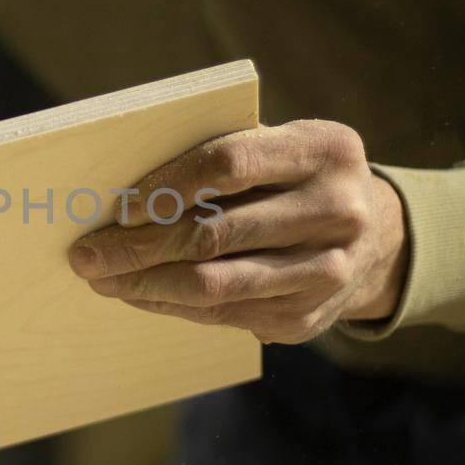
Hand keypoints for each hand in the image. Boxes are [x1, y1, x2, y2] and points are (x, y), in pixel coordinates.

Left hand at [66, 120, 407, 342]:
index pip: (230, 164)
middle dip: (138, 247)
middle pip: (215, 233)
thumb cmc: (298, 179)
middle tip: (86, 254)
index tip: (119, 208)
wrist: (378, 239)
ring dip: (145, 285)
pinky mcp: (308, 317)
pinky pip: (223, 315)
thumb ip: (224, 154)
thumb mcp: (282, 147)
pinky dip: (171, 305)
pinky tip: (139, 294)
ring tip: (101, 279)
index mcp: (326, 150)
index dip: (167, 186)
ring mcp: (328, 271)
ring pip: (215, 284)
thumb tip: (121, 186)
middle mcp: (338, 211)